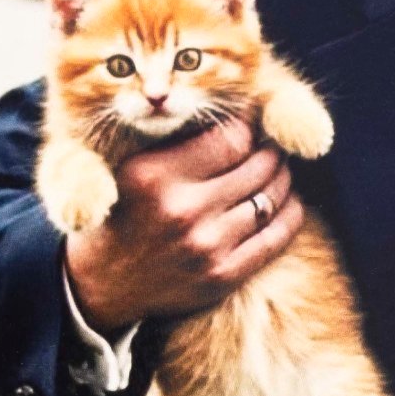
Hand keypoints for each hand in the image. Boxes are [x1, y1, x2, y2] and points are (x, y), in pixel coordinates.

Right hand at [61, 117, 307, 333]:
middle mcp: (183, 211)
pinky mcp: (223, 277)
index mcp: (156, 176)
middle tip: (272, 144)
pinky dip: (289, 214)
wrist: (104, 282)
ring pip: (270, 199)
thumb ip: (179, 142)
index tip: (252, 120)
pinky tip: (288, 202)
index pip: (230, 138)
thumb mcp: (134, 168)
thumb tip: (237, 113)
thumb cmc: (123, 213)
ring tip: (279, 169)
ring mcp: (206, 247)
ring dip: (282, 179)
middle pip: (257, 166)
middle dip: (271, 150)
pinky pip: (274, 238)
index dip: (249, 125)